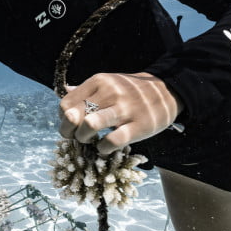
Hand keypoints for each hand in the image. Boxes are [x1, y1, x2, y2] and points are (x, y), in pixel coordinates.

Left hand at [58, 72, 183, 154]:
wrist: (167, 90)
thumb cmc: (131, 90)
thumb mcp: (109, 82)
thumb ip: (87, 88)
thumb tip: (65, 91)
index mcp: (99, 81)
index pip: (66, 103)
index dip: (63, 119)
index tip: (71, 126)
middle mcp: (109, 93)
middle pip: (73, 116)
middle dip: (69, 132)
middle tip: (77, 137)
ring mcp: (124, 109)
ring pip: (89, 125)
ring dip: (83, 138)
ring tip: (89, 141)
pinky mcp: (138, 126)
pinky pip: (112, 141)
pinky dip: (103, 149)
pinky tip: (104, 148)